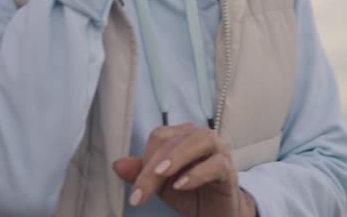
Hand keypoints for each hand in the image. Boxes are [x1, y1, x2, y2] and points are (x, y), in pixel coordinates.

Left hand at [112, 124, 256, 216]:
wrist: (215, 213)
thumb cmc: (189, 194)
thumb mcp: (160, 185)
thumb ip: (142, 173)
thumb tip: (117, 164)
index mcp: (182, 136)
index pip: (159, 137)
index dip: (145, 160)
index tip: (136, 191)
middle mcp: (201, 137)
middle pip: (173, 140)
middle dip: (152, 167)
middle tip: (139, 194)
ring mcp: (219, 150)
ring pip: (199, 140)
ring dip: (177, 157)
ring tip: (161, 175)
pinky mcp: (229, 169)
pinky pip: (215, 164)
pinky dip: (197, 173)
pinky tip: (182, 185)